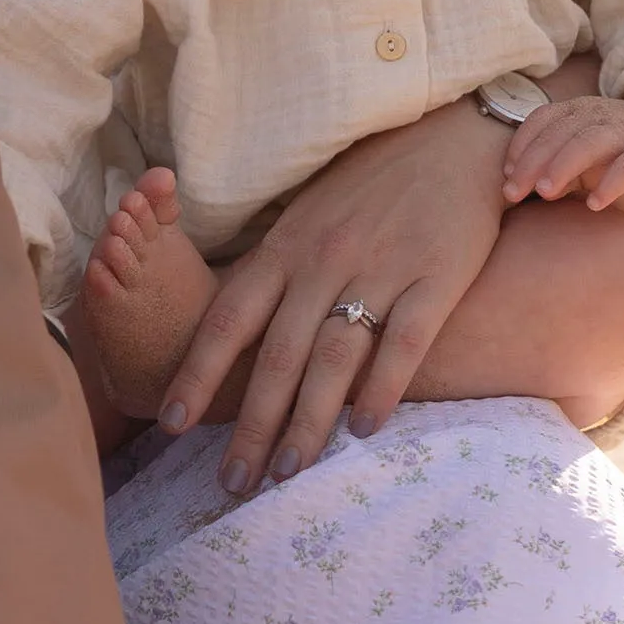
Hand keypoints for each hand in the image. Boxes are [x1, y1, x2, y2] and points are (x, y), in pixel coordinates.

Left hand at [156, 96, 510, 493]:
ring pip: (333, 359)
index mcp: (285, 247)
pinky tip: (363, 431)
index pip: (228, 319)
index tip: (169, 423)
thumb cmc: (371, 185)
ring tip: (286, 471)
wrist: (453, 140)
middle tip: (231, 482)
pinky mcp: (437, 278)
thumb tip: (235, 332)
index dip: (197, 373)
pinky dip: (382, 390)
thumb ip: (275, 272)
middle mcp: (323, 261)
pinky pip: (404, 344)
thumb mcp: (307, 217)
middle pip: (276, 355)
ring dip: (307, 421)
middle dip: (248, 424)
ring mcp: (380, 269)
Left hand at [501, 93, 623, 210]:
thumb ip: (552, 167)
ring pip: (592, 141)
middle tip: (514, 191)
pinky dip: (611, 183)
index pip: (543, 120)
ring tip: (545, 193)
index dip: (521, 145)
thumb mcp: (579, 155)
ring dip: (564, 165)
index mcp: (578, 110)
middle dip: (534, 161)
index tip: (506, 175)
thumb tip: (520, 188)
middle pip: (562, 133)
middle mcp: (601, 115)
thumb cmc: (614, 150)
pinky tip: (594, 203)